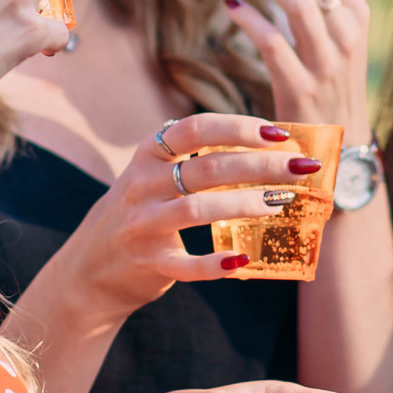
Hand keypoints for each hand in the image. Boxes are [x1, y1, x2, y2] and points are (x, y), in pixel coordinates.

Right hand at [39, 114, 324, 318]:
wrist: (91, 265)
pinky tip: (244, 261)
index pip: (196, 129)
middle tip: (301, 168)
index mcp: (148, 154)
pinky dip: (215, 264)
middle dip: (260, 165)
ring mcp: (142, 225)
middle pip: (207, 167)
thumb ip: (195, 158)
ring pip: (197, 210)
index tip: (279, 132)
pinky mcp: (148, 263)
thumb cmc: (143, 210)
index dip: (239, 127)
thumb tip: (269, 145)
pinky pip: (186, 265)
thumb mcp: (154, 174)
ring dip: (244, 205)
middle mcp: (142, 185)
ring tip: (280, 204)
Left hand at [221, 0, 373, 134]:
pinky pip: (273, 43)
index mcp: (356, 11)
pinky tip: (229, 4)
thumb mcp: (339, 28)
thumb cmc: (330, 79)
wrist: (338, 146)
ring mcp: (327, 62)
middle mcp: (347, 33)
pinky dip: (249, 18)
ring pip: (296, 1)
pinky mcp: (301, 90)